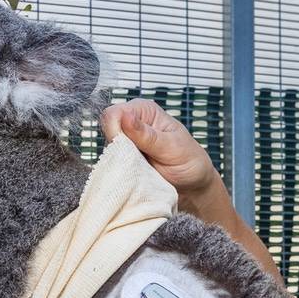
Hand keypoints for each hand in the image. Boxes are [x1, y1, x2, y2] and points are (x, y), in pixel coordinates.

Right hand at [100, 98, 217, 193]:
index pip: (113, 114)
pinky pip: (110, 167)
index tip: (129, 148)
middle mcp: (130, 124)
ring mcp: (124, 143)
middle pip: (106, 133)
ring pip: (106, 152)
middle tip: (139, 162)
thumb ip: (147, 135)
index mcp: (143, 111)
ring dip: (120, 164)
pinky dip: (120, 174)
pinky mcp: (121, 161)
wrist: (192, 186)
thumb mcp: (171, 147)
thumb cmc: (189, 161)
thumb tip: (125, 116)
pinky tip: (135, 177)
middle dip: (117, 150)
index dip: (115, 131)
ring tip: (141, 171)